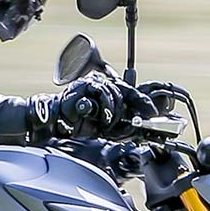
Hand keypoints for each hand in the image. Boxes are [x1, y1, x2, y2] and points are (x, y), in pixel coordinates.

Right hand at [30, 73, 154, 141]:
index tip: (153, 112)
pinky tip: (98, 117)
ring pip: (115, 93)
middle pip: (125, 92)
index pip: (131, 93)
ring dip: (113, 112)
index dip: (143, 102)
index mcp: (107, 93)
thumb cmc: (78, 125)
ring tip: (106, 124)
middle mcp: (101, 85)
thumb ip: (122, 124)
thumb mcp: (106, 127)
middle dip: (128, 111)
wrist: (56, 123)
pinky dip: (103, 107)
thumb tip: (139, 125)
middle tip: (126, 124)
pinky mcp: (84, 85)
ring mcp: (93, 84)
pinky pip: (101, 92)